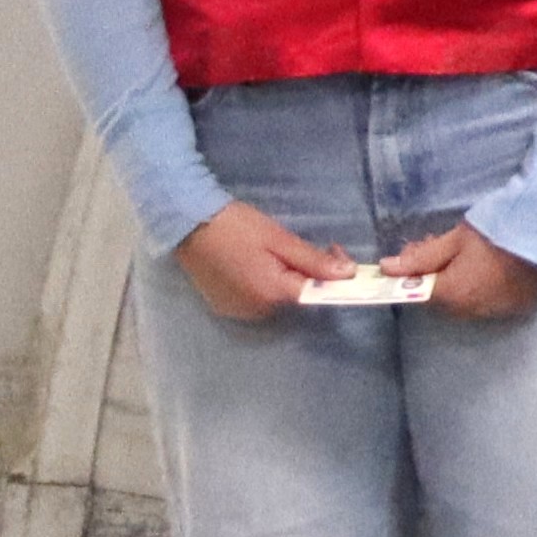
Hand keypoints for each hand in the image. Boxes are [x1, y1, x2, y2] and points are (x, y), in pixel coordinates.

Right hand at [174, 201, 356, 320]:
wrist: (187, 225)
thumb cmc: (236, 227)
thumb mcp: (279, 239)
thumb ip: (313, 260)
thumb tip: (349, 274)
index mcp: (271, 294)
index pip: (316, 294)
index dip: (334, 276)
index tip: (337, 251)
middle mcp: (256, 310)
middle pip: (297, 296)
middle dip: (312, 273)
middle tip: (318, 246)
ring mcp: (238, 311)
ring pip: (278, 297)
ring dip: (289, 278)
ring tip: (284, 252)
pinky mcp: (225, 306)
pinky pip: (258, 298)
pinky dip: (268, 282)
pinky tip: (263, 263)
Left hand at [378, 221, 536, 320]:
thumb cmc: (494, 231)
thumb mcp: (454, 240)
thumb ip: (420, 258)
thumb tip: (387, 268)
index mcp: (452, 295)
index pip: (419, 293)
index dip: (414, 274)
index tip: (415, 254)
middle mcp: (472, 310)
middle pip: (443, 298)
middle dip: (436, 276)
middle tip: (439, 247)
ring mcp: (497, 310)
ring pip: (466, 301)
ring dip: (459, 282)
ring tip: (466, 256)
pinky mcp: (517, 305)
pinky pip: (489, 301)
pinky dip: (482, 287)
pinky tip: (488, 266)